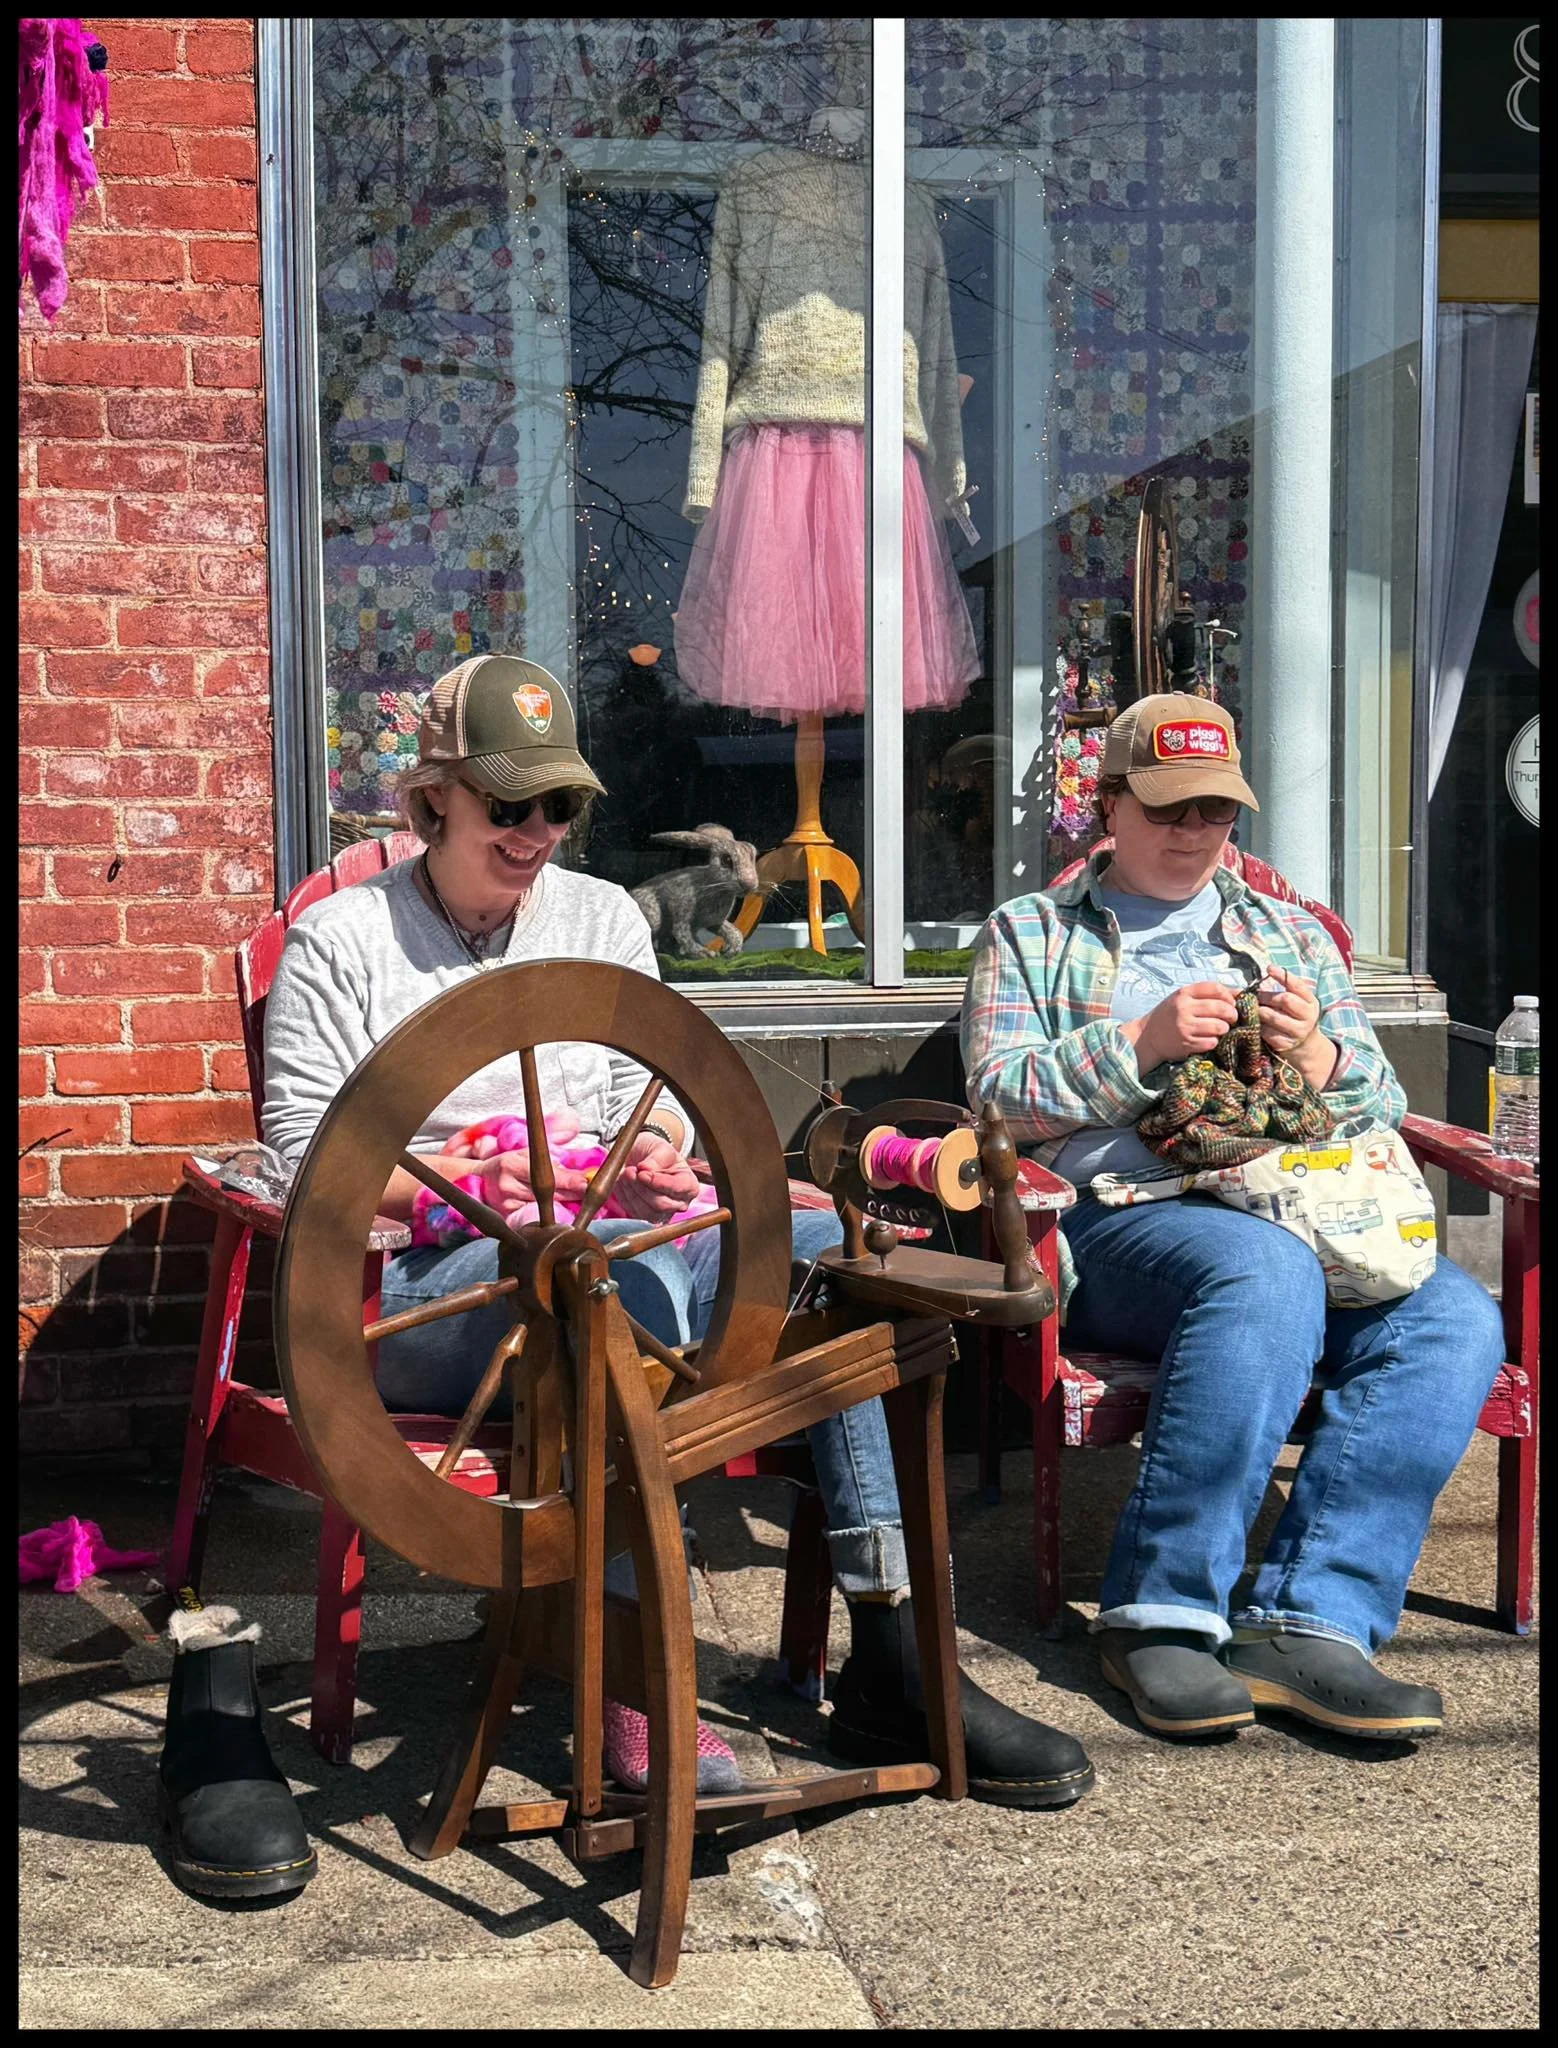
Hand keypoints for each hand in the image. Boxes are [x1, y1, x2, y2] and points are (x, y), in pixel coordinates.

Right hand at [477, 1147, 590, 1219]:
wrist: (477, 1181)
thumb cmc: (504, 1165)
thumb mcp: (524, 1155)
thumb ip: (549, 1161)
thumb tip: (575, 1172)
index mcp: (511, 1163)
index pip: (545, 1174)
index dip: (567, 1180)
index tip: (584, 1183)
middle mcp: (507, 1184)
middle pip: (547, 1193)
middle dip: (569, 1193)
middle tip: (585, 1191)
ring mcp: (506, 1203)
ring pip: (541, 1206)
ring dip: (559, 1204)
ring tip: (572, 1199)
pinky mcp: (506, 1216)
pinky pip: (531, 1215)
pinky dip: (544, 1213)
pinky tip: (551, 1210)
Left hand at [611, 1134, 701, 1220]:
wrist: (640, 1157)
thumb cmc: (655, 1153)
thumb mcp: (660, 1147)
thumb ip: (656, 1157)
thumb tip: (646, 1168)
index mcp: (689, 1184)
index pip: (679, 1188)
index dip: (659, 1182)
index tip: (642, 1172)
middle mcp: (680, 1203)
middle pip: (662, 1204)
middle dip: (642, 1188)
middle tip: (630, 1170)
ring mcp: (663, 1213)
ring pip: (646, 1211)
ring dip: (632, 1191)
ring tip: (626, 1172)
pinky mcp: (646, 1217)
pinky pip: (634, 1213)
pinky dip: (626, 1197)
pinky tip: (624, 1182)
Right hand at [1127, 981, 1241, 1070]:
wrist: (1147, 1036)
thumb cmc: (1170, 1015)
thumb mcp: (1183, 999)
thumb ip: (1207, 994)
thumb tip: (1240, 993)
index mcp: (1184, 993)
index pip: (1215, 988)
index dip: (1229, 995)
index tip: (1231, 1003)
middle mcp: (1183, 1008)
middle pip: (1221, 1008)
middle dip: (1232, 1014)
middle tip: (1232, 1018)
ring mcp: (1184, 1027)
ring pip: (1219, 1026)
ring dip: (1224, 1029)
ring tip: (1220, 1029)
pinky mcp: (1186, 1044)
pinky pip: (1211, 1042)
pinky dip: (1214, 1042)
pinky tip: (1208, 1040)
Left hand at [1254, 967, 1321, 1056]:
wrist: (1303, 1043)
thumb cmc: (1293, 1015)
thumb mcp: (1297, 1001)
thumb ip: (1285, 989)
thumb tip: (1264, 977)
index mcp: (1311, 1002)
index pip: (1298, 985)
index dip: (1283, 976)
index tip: (1269, 968)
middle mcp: (1308, 1016)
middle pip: (1285, 999)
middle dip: (1266, 996)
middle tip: (1255, 996)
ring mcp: (1298, 1031)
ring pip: (1273, 1017)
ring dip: (1260, 1011)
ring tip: (1254, 1010)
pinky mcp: (1286, 1044)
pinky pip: (1267, 1032)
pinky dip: (1259, 1026)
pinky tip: (1257, 1024)